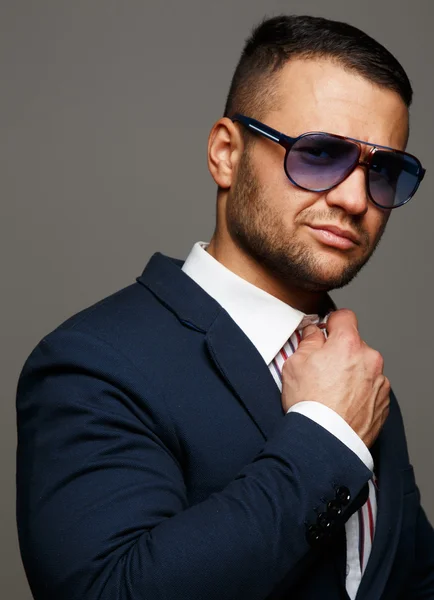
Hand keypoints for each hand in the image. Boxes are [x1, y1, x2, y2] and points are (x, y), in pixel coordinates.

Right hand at [281, 309, 389, 447]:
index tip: (325, 333)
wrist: (326, 441)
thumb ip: (307, 341)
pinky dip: (359, 392)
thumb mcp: (294, 364)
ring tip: (332, 392)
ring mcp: (379, 381)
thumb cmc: (310, 404)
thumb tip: (313, 333)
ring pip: (363, 367)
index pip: (344, 316)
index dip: (331, 323)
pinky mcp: (383, 401)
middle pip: (354, 344)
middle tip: (322, 370)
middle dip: (340, 352)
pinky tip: (342, 403)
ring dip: (351, 372)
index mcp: (347, 344)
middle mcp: (369, 358)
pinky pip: (370, 388)